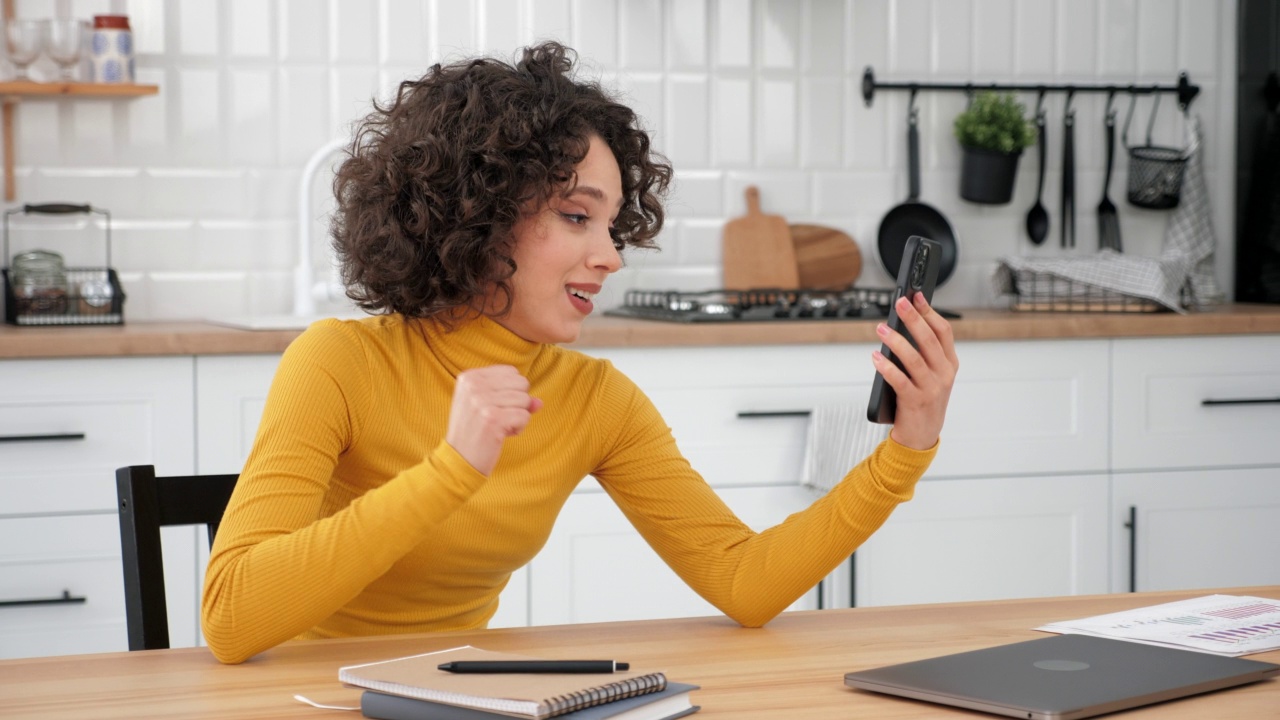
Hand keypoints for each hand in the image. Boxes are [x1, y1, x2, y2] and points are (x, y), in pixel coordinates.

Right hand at [446, 365, 542, 474]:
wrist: (459, 460)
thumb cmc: (475, 432)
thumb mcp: (488, 407)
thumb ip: (514, 397)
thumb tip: (539, 402)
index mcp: (469, 377)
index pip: (511, 372)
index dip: (511, 392)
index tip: (492, 408)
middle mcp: (473, 385)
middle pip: (521, 383)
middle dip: (517, 404)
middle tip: (496, 419)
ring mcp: (481, 401)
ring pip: (525, 400)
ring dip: (517, 418)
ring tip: (498, 428)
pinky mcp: (492, 418)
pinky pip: (525, 416)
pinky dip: (518, 428)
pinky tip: (501, 435)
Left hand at [872, 293, 958, 449]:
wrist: (922, 436)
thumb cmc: (923, 400)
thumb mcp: (931, 375)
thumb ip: (923, 353)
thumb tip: (903, 325)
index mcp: (949, 364)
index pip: (943, 332)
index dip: (930, 312)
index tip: (916, 296)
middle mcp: (943, 374)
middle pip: (929, 340)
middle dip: (913, 318)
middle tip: (899, 303)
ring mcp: (931, 388)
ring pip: (913, 358)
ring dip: (896, 341)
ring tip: (881, 328)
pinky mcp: (915, 401)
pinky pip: (899, 380)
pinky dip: (886, 367)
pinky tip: (875, 356)